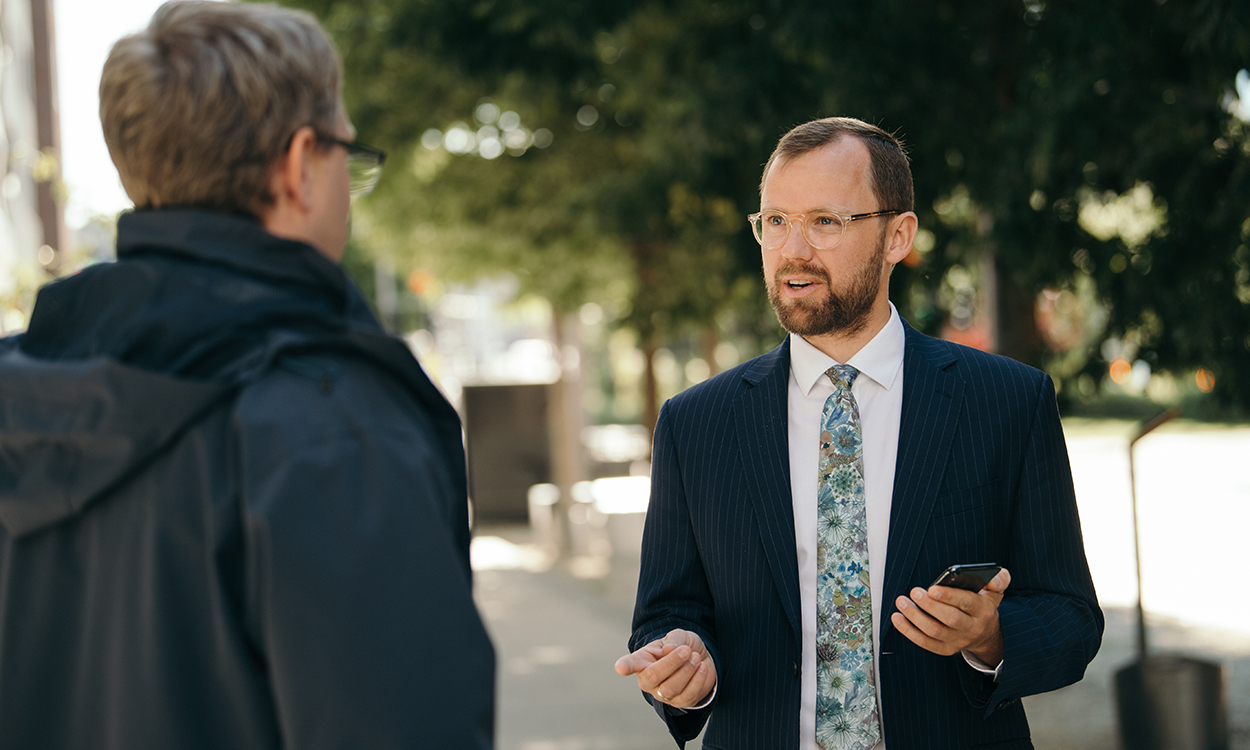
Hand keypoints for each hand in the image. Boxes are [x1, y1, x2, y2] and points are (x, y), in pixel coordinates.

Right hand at [614, 628, 716, 708]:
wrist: (700, 659)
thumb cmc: (682, 646)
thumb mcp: (679, 636)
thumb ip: (674, 640)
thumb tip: (669, 650)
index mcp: (642, 661)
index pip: (631, 664)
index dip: (625, 666)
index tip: (620, 668)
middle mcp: (648, 680)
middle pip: (653, 677)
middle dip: (672, 663)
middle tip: (686, 650)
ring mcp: (662, 694)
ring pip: (671, 689)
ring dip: (687, 671)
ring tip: (695, 657)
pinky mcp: (680, 703)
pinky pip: (688, 696)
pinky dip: (697, 680)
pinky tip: (702, 667)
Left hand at [891, 568, 1010, 664]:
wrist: (985, 633)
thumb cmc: (983, 604)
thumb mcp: (995, 591)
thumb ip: (999, 579)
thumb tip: (995, 576)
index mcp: (983, 610)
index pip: (967, 603)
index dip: (949, 596)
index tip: (932, 588)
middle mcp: (971, 628)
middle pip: (950, 619)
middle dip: (930, 605)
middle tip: (914, 592)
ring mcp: (958, 641)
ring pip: (934, 631)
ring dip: (915, 616)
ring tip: (902, 602)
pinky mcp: (945, 649)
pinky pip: (925, 642)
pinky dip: (908, 631)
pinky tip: (897, 618)